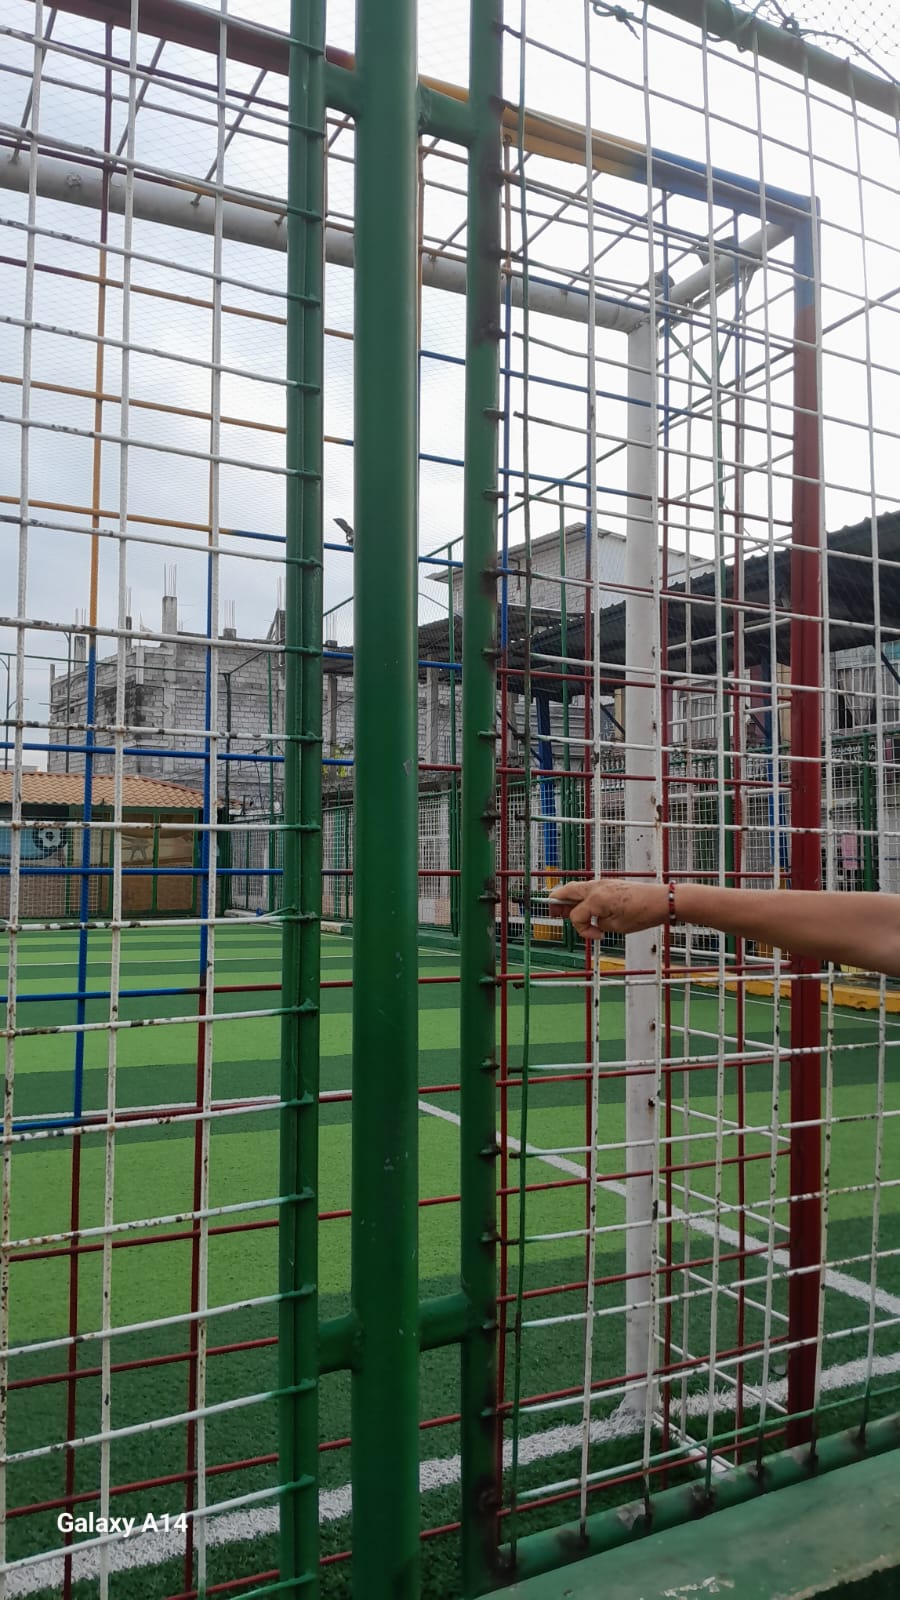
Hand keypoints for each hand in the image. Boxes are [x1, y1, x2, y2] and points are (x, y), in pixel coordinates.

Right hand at [549, 879, 668, 938]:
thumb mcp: (616, 926)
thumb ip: (598, 923)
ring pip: (575, 888)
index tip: (596, 936)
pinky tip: (585, 908)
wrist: (661, 901)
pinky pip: (587, 888)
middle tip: (552, 914)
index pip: (575, 915)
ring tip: (565, 911)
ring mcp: (602, 883)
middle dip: (556, 903)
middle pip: (564, 891)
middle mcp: (595, 887)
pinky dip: (581, 897)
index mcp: (595, 899)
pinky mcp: (609, 884)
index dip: (582, 930)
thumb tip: (590, 921)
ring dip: (568, 899)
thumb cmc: (642, 914)